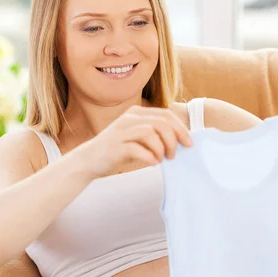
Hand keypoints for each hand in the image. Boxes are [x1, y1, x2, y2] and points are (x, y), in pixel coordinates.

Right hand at [77, 105, 192, 179]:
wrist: (88, 160)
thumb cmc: (117, 150)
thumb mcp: (136, 137)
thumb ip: (154, 134)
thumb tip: (180, 140)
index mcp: (136, 113)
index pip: (166, 115)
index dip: (181, 129)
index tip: (189, 144)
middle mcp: (129, 118)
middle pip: (162, 123)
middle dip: (174, 140)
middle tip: (174, 155)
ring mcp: (121, 131)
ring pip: (151, 133)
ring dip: (162, 148)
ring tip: (162, 159)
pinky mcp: (115, 146)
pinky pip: (137, 149)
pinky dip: (149, 157)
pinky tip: (152, 163)